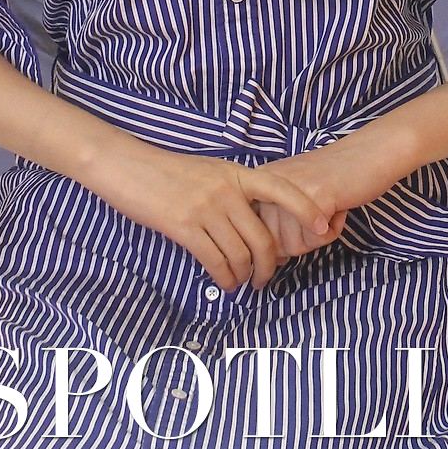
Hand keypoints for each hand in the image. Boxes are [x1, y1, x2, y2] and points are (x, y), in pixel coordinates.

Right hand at [82, 132, 338, 292]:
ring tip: (240, 285)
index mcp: (234, 173)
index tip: (322, 227)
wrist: (125, 164)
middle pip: (263, 237)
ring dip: (244, 276)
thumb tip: (247, 220)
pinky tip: (224, 282)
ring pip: (240, 254)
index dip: (306, 209)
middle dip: (270, 265)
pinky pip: (216, 260)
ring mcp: (206, 207)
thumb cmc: (162, 171)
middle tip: (264, 280)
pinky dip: (225, 277)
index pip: (281, 189)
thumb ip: (228, 191)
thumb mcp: (205, 172)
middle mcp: (225, 189)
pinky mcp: (185, 225)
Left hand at [247, 122, 417, 243]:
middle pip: (277, 246)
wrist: (368, 152)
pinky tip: (338, 206)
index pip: (257, 238)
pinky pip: (319, 239)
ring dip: (319, 234)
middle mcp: (266, 186)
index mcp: (255, 184)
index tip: (301, 213)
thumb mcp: (290, 197)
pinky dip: (334, 230)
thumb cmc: (331, 179)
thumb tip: (270, 262)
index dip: (285, 237)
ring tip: (329, 204)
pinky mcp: (314, 197)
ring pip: (297, 246)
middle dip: (303, 238)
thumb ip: (274, 224)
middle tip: (319, 209)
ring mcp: (289, 191)